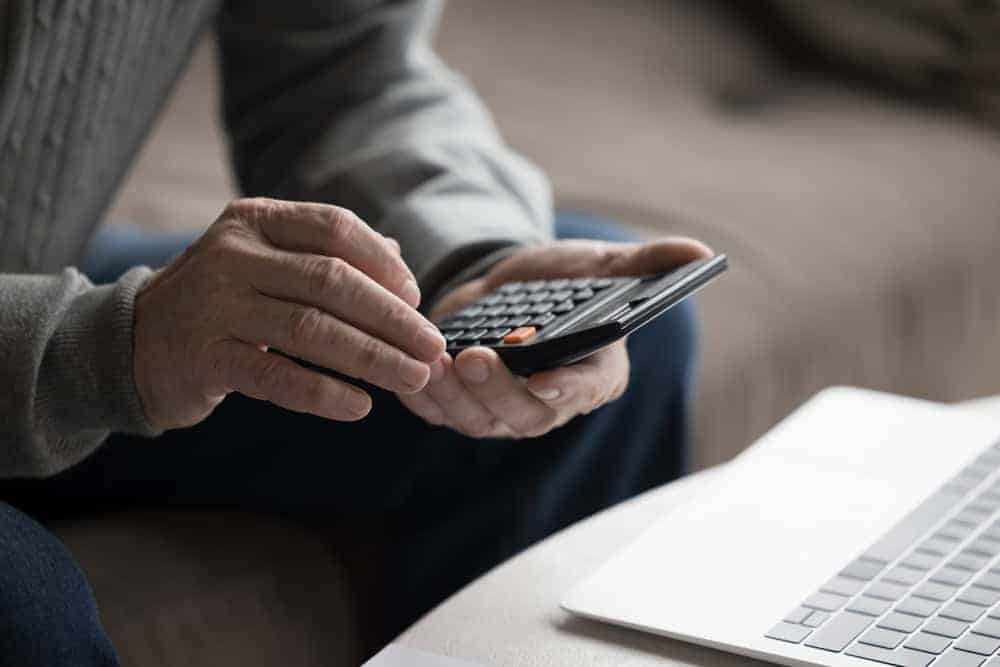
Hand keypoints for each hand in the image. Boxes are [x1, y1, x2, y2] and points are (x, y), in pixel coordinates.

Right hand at [133, 198, 445, 429]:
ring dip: (372, 357)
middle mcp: (232, 254)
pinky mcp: (203, 357)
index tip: (416, 298)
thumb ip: (327, 257)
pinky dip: (324, 393)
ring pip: (311, 329)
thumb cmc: (223, 300)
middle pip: (331, 281)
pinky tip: (360, 407)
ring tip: (413, 379)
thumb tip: (400, 263)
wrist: (134, 343)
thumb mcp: (267, 262)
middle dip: (392, 318)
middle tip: (432, 348)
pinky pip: (276, 376)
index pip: (334, 228)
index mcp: (255, 219)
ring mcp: (214, 305)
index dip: (383, 264)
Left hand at [397, 236, 711, 437]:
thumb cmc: (562, 283)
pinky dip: (425, 398)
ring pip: (481, 421)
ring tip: (437, 361)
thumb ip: (644, 263)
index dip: (567, 390)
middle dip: (500, 392)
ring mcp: (505, 411)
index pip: (587, 390)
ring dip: (456, 397)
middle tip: (477, 358)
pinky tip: (412, 371)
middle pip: (528, 415)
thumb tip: (700, 251)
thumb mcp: (598, 266)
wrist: (508, 289)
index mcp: (595, 374)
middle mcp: (550, 403)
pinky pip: (443, 415)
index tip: (545, 381)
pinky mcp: (465, 407)